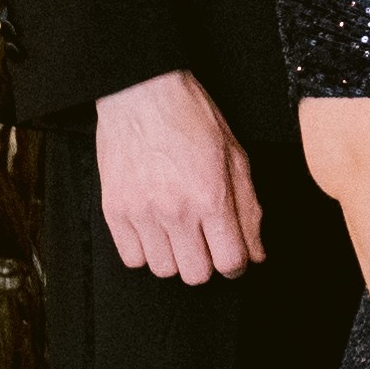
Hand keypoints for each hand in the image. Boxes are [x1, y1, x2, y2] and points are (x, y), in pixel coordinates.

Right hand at [94, 69, 266, 283]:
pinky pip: (131, 257)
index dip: (237, 264)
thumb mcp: (236, 158)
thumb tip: (255, 253)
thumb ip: (248, 210)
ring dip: (176, 258)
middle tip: (206, 242)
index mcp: (211, 198)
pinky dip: (146, 252)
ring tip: (179, 233)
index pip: (230, 261)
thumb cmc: (193, 120)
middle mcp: (175, 211)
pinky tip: (155, 231)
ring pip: (163, 269)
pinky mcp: (114, 210)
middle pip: (196, 274)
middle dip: (207, 263)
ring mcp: (141, 213)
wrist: (141, 95)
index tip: (233, 256)